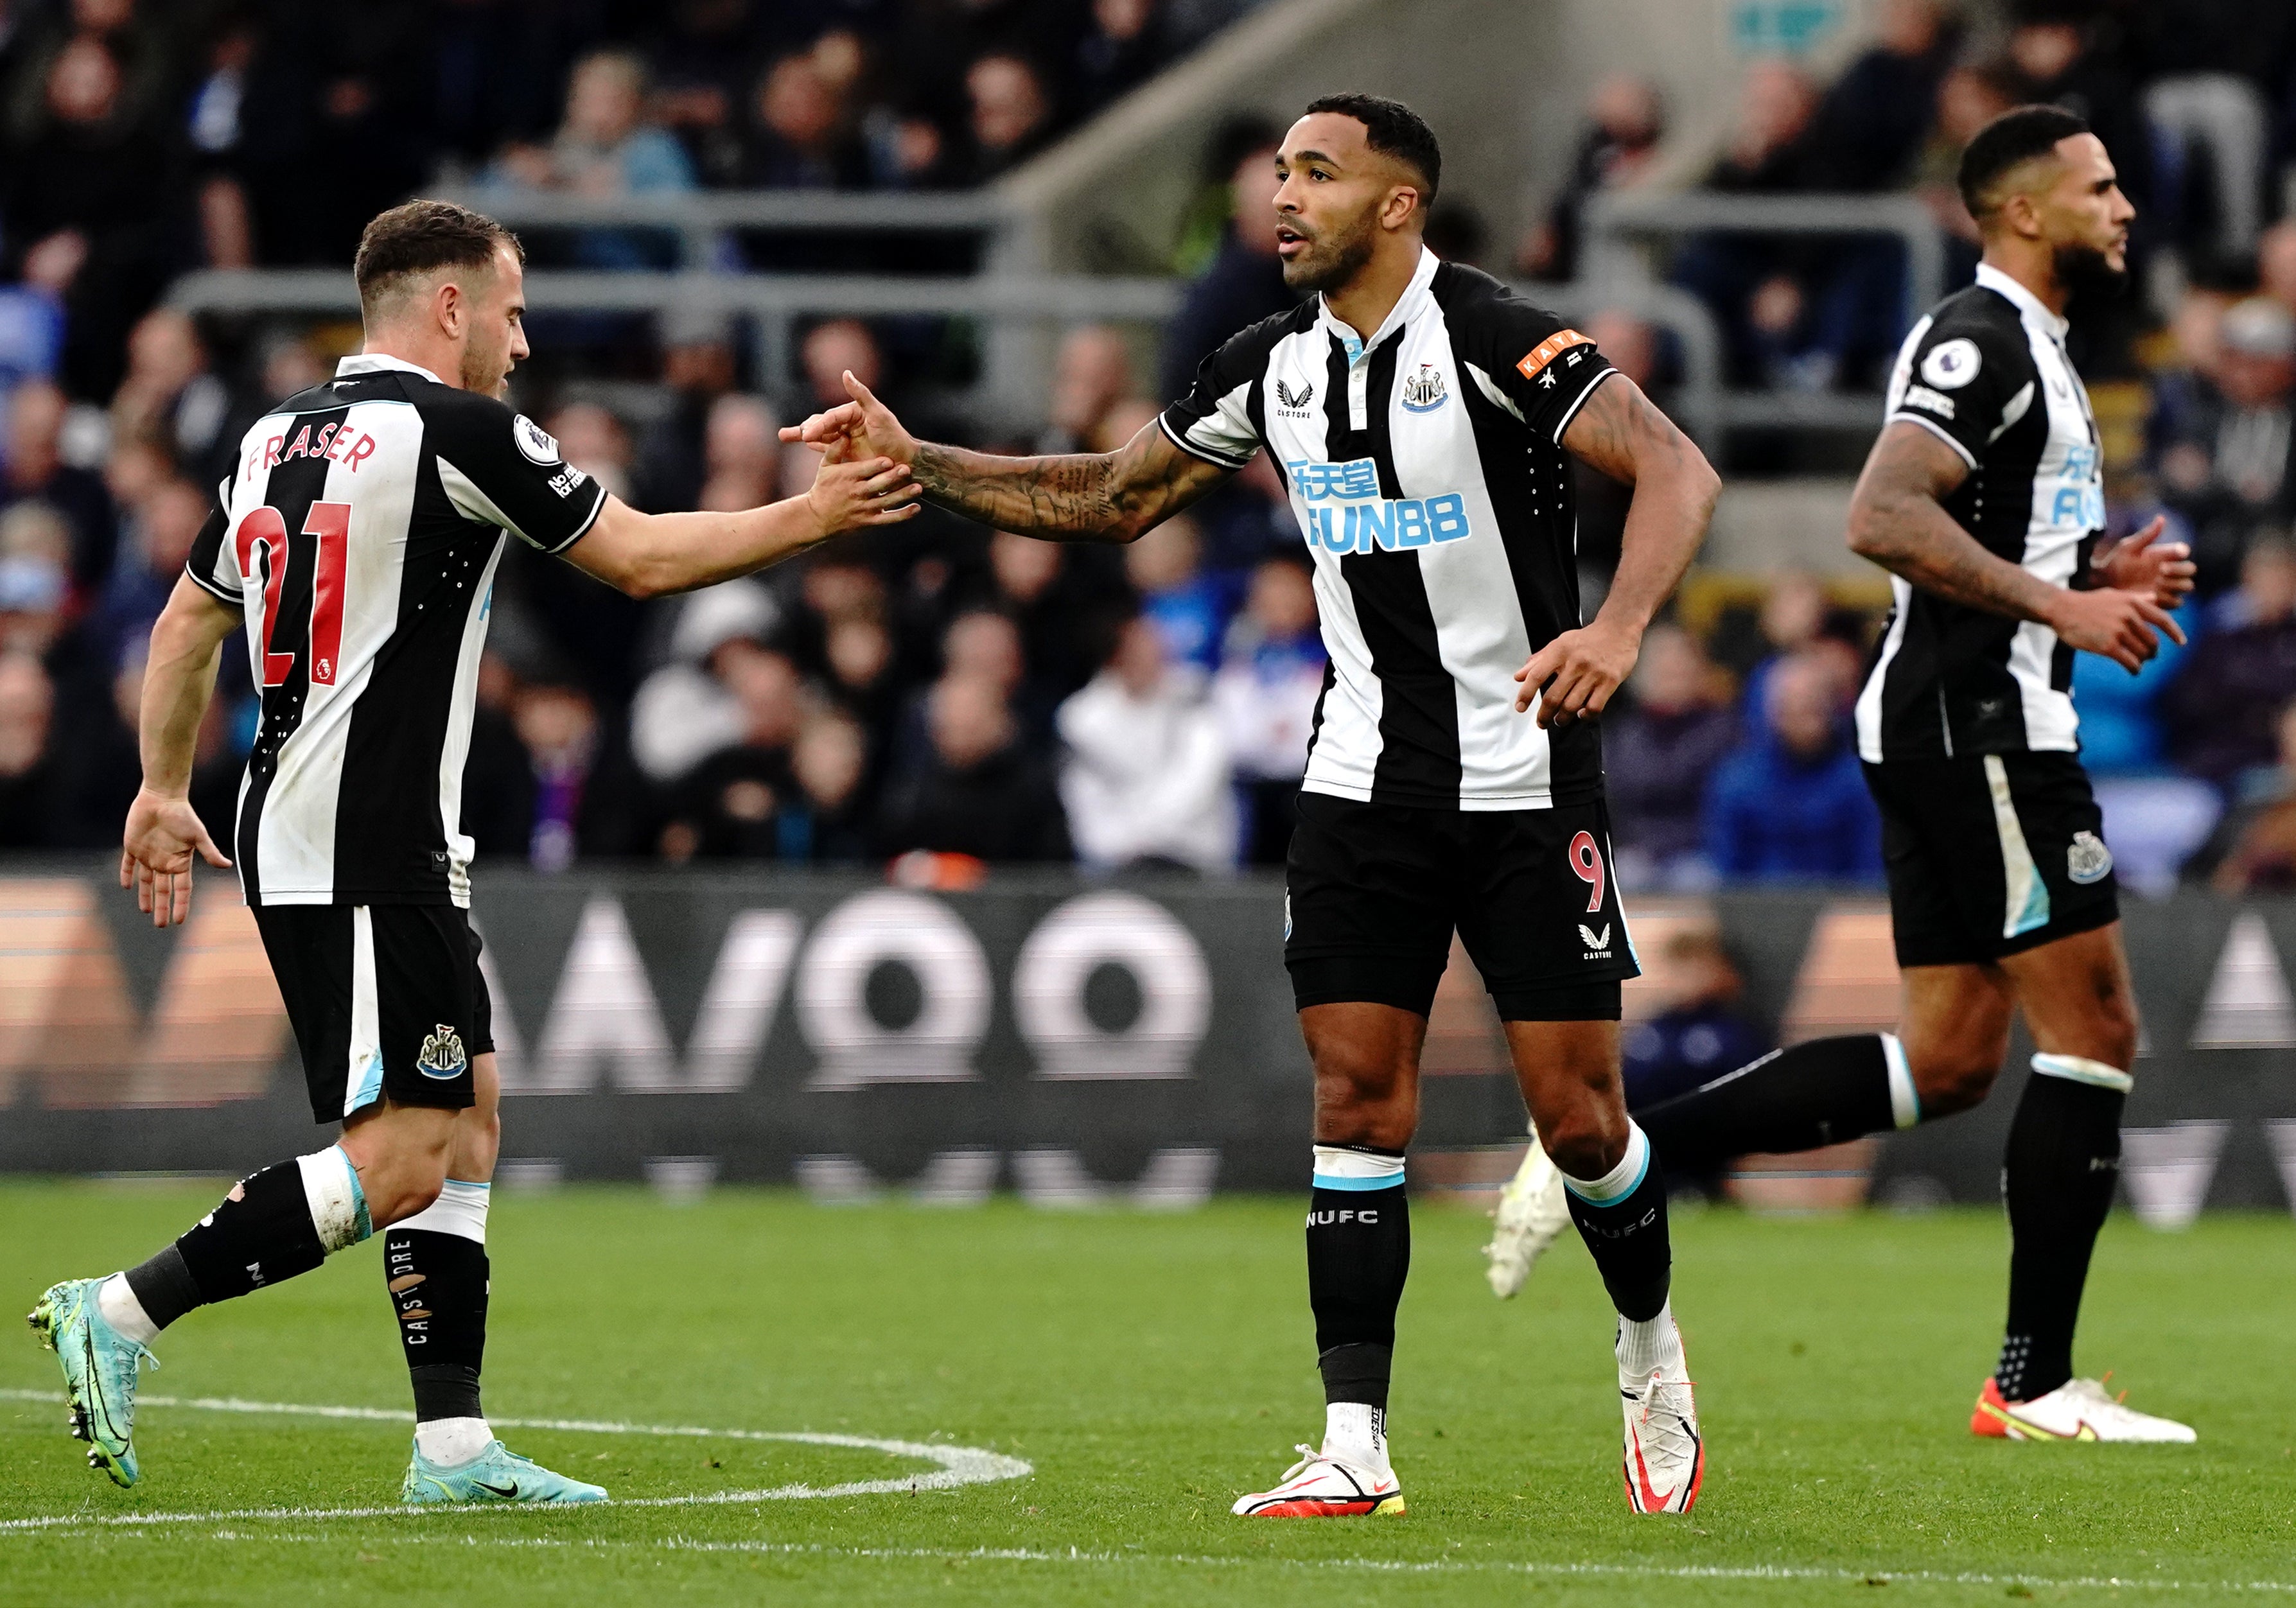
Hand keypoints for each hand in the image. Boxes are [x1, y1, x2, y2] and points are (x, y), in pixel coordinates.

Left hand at [119, 787, 229, 929]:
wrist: (162, 797)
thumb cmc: (183, 815)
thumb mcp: (198, 836)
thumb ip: (209, 852)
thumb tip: (227, 866)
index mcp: (181, 862)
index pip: (182, 889)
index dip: (181, 904)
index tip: (180, 921)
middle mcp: (165, 861)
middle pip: (163, 890)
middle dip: (163, 907)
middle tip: (161, 925)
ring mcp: (148, 855)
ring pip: (146, 881)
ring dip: (145, 896)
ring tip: (146, 912)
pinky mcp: (132, 847)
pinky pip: (128, 865)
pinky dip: (127, 875)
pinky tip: (127, 886)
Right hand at [779, 370, 918, 466]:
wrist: (902, 461)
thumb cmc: (893, 437)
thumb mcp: (878, 414)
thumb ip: (862, 394)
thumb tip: (845, 373)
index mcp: (853, 411)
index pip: (831, 418)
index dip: (819, 426)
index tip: (807, 435)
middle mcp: (847, 422)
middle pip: (821, 424)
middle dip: (804, 429)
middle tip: (787, 435)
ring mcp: (845, 436)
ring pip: (819, 434)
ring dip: (801, 434)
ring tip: (784, 435)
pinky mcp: (845, 450)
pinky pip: (825, 446)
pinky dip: (813, 445)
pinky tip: (801, 444)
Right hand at [805, 441, 919, 536]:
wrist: (818, 518)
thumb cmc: (824, 488)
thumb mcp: (825, 467)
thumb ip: (834, 450)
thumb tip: (844, 434)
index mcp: (847, 477)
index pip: (864, 470)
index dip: (877, 466)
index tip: (889, 459)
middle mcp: (857, 492)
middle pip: (877, 485)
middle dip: (892, 477)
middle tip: (907, 469)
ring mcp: (864, 508)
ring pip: (886, 501)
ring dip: (903, 495)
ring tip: (918, 488)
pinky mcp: (870, 521)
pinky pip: (888, 518)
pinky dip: (903, 515)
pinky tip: (916, 508)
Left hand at [1513, 618, 1640, 727]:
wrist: (1618, 630)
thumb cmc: (1587, 639)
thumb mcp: (1560, 643)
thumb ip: (1538, 660)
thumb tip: (1519, 676)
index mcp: (1559, 651)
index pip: (1536, 676)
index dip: (1525, 694)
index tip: (1520, 707)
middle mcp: (1575, 663)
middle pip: (1553, 697)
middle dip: (1544, 715)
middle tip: (1542, 722)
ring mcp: (1593, 673)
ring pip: (1572, 705)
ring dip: (1562, 719)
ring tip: (1560, 720)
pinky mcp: (1610, 681)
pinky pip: (1594, 707)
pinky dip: (1586, 715)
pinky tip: (1582, 714)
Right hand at [2048, 585, 2185, 673]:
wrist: (2062, 609)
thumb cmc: (2086, 603)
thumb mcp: (2113, 595)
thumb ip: (2136, 599)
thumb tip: (2154, 598)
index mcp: (2134, 603)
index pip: (2162, 619)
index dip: (2174, 632)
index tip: (2181, 643)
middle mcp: (2130, 617)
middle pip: (2152, 641)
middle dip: (2152, 651)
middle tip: (2147, 656)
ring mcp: (2119, 631)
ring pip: (2142, 653)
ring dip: (2142, 661)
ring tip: (2136, 663)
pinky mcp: (2108, 646)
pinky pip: (2130, 662)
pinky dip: (2135, 669)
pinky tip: (2133, 671)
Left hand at [2094, 515, 2195, 611]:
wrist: (2104, 585)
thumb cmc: (2115, 563)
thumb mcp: (2128, 548)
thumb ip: (2146, 536)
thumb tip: (2161, 518)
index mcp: (2163, 555)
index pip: (2183, 552)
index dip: (2181, 552)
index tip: (2173, 553)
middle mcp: (2169, 571)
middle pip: (2190, 570)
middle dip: (2179, 570)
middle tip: (2161, 570)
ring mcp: (2167, 587)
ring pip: (2187, 586)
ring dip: (2175, 585)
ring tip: (2155, 584)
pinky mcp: (2163, 602)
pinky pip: (2177, 602)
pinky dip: (2169, 599)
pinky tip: (2152, 596)